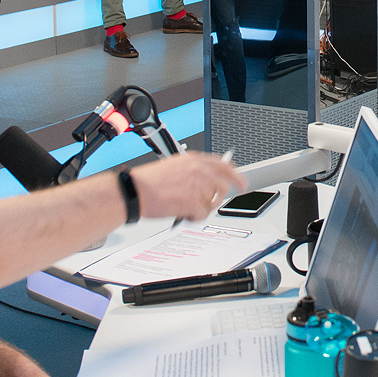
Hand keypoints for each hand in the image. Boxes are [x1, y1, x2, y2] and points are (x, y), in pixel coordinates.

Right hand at [128, 150, 245, 220]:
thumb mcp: (174, 166)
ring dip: (202, 208)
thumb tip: (208, 180)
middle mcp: (198, 170)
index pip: (224, 166)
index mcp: (194, 159)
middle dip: (217, 196)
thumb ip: (194, 170)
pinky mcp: (193, 201)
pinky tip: (183, 212)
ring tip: (185, 206)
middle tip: (206, 203)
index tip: (242, 184)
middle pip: (224, 185)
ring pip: (213, 202)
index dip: (236, 176)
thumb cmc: (149, 182)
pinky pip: (203, 214)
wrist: (135, 191)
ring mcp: (197, 185)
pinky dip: (194, 217)